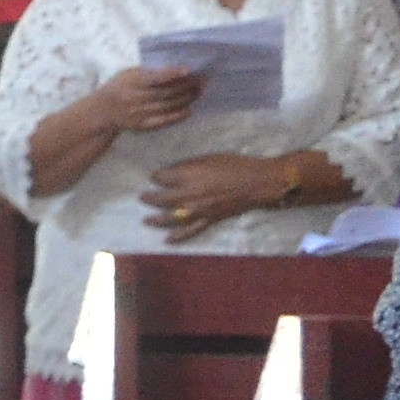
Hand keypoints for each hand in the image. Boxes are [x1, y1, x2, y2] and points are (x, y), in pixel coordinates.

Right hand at [84, 62, 205, 138]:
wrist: (102, 111)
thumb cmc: (119, 86)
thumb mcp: (128, 74)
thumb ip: (149, 72)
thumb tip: (177, 69)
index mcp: (131, 83)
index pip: (156, 78)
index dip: (173, 74)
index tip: (190, 69)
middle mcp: (134, 99)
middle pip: (167, 93)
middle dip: (187, 86)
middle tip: (203, 79)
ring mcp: (139, 114)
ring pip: (169, 106)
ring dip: (187, 98)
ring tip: (199, 91)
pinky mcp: (143, 125)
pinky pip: (165, 120)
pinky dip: (179, 115)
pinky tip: (189, 108)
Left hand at [143, 152, 283, 238]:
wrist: (257, 182)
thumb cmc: (234, 165)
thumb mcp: (208, 158)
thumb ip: (188, 166)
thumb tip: (172, 171)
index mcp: (188, 177)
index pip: (162, 178)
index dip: (157, 176)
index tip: (155, 177)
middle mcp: (188, 195)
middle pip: (161, 199)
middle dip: (149, 198)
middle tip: (142, 197)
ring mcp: (197, 210)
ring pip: (170, 218)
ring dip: (155, 220)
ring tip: (146, 220)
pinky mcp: (208, 220)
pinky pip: (190, 231)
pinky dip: (177, 237)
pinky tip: (167, 241)